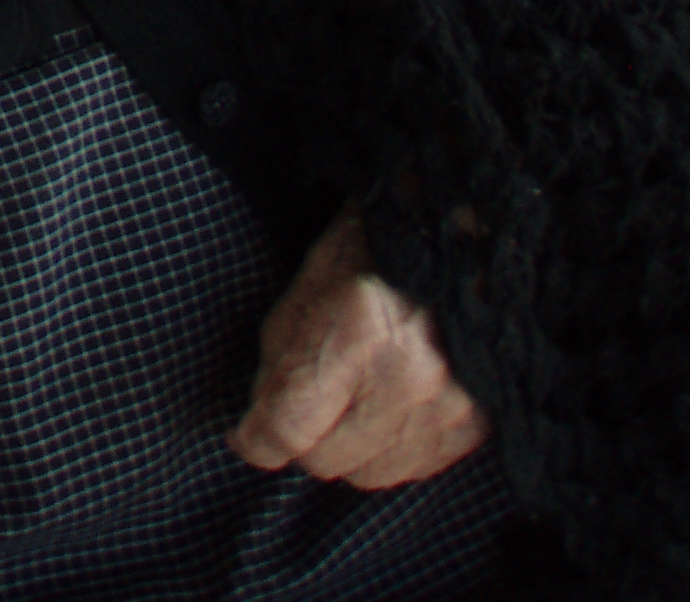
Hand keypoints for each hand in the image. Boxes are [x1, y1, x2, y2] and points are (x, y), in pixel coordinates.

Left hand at [230, 209, 488, 488]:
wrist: (459, 245)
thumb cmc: (375, 249)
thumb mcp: (308, 285)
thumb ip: (280, 357)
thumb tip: (261, 417)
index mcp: (356, 333)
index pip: (289, 426)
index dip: (256, 437)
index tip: (245, 435)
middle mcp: (406, 382)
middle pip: (326, 459)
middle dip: (300, 439)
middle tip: (298, 409)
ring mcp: (446, 410)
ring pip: (367, 473)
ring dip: (344, 448)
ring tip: (345, 403)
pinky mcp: (473, 427)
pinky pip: (411, 470)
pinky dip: (386, 450)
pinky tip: (382, 411)